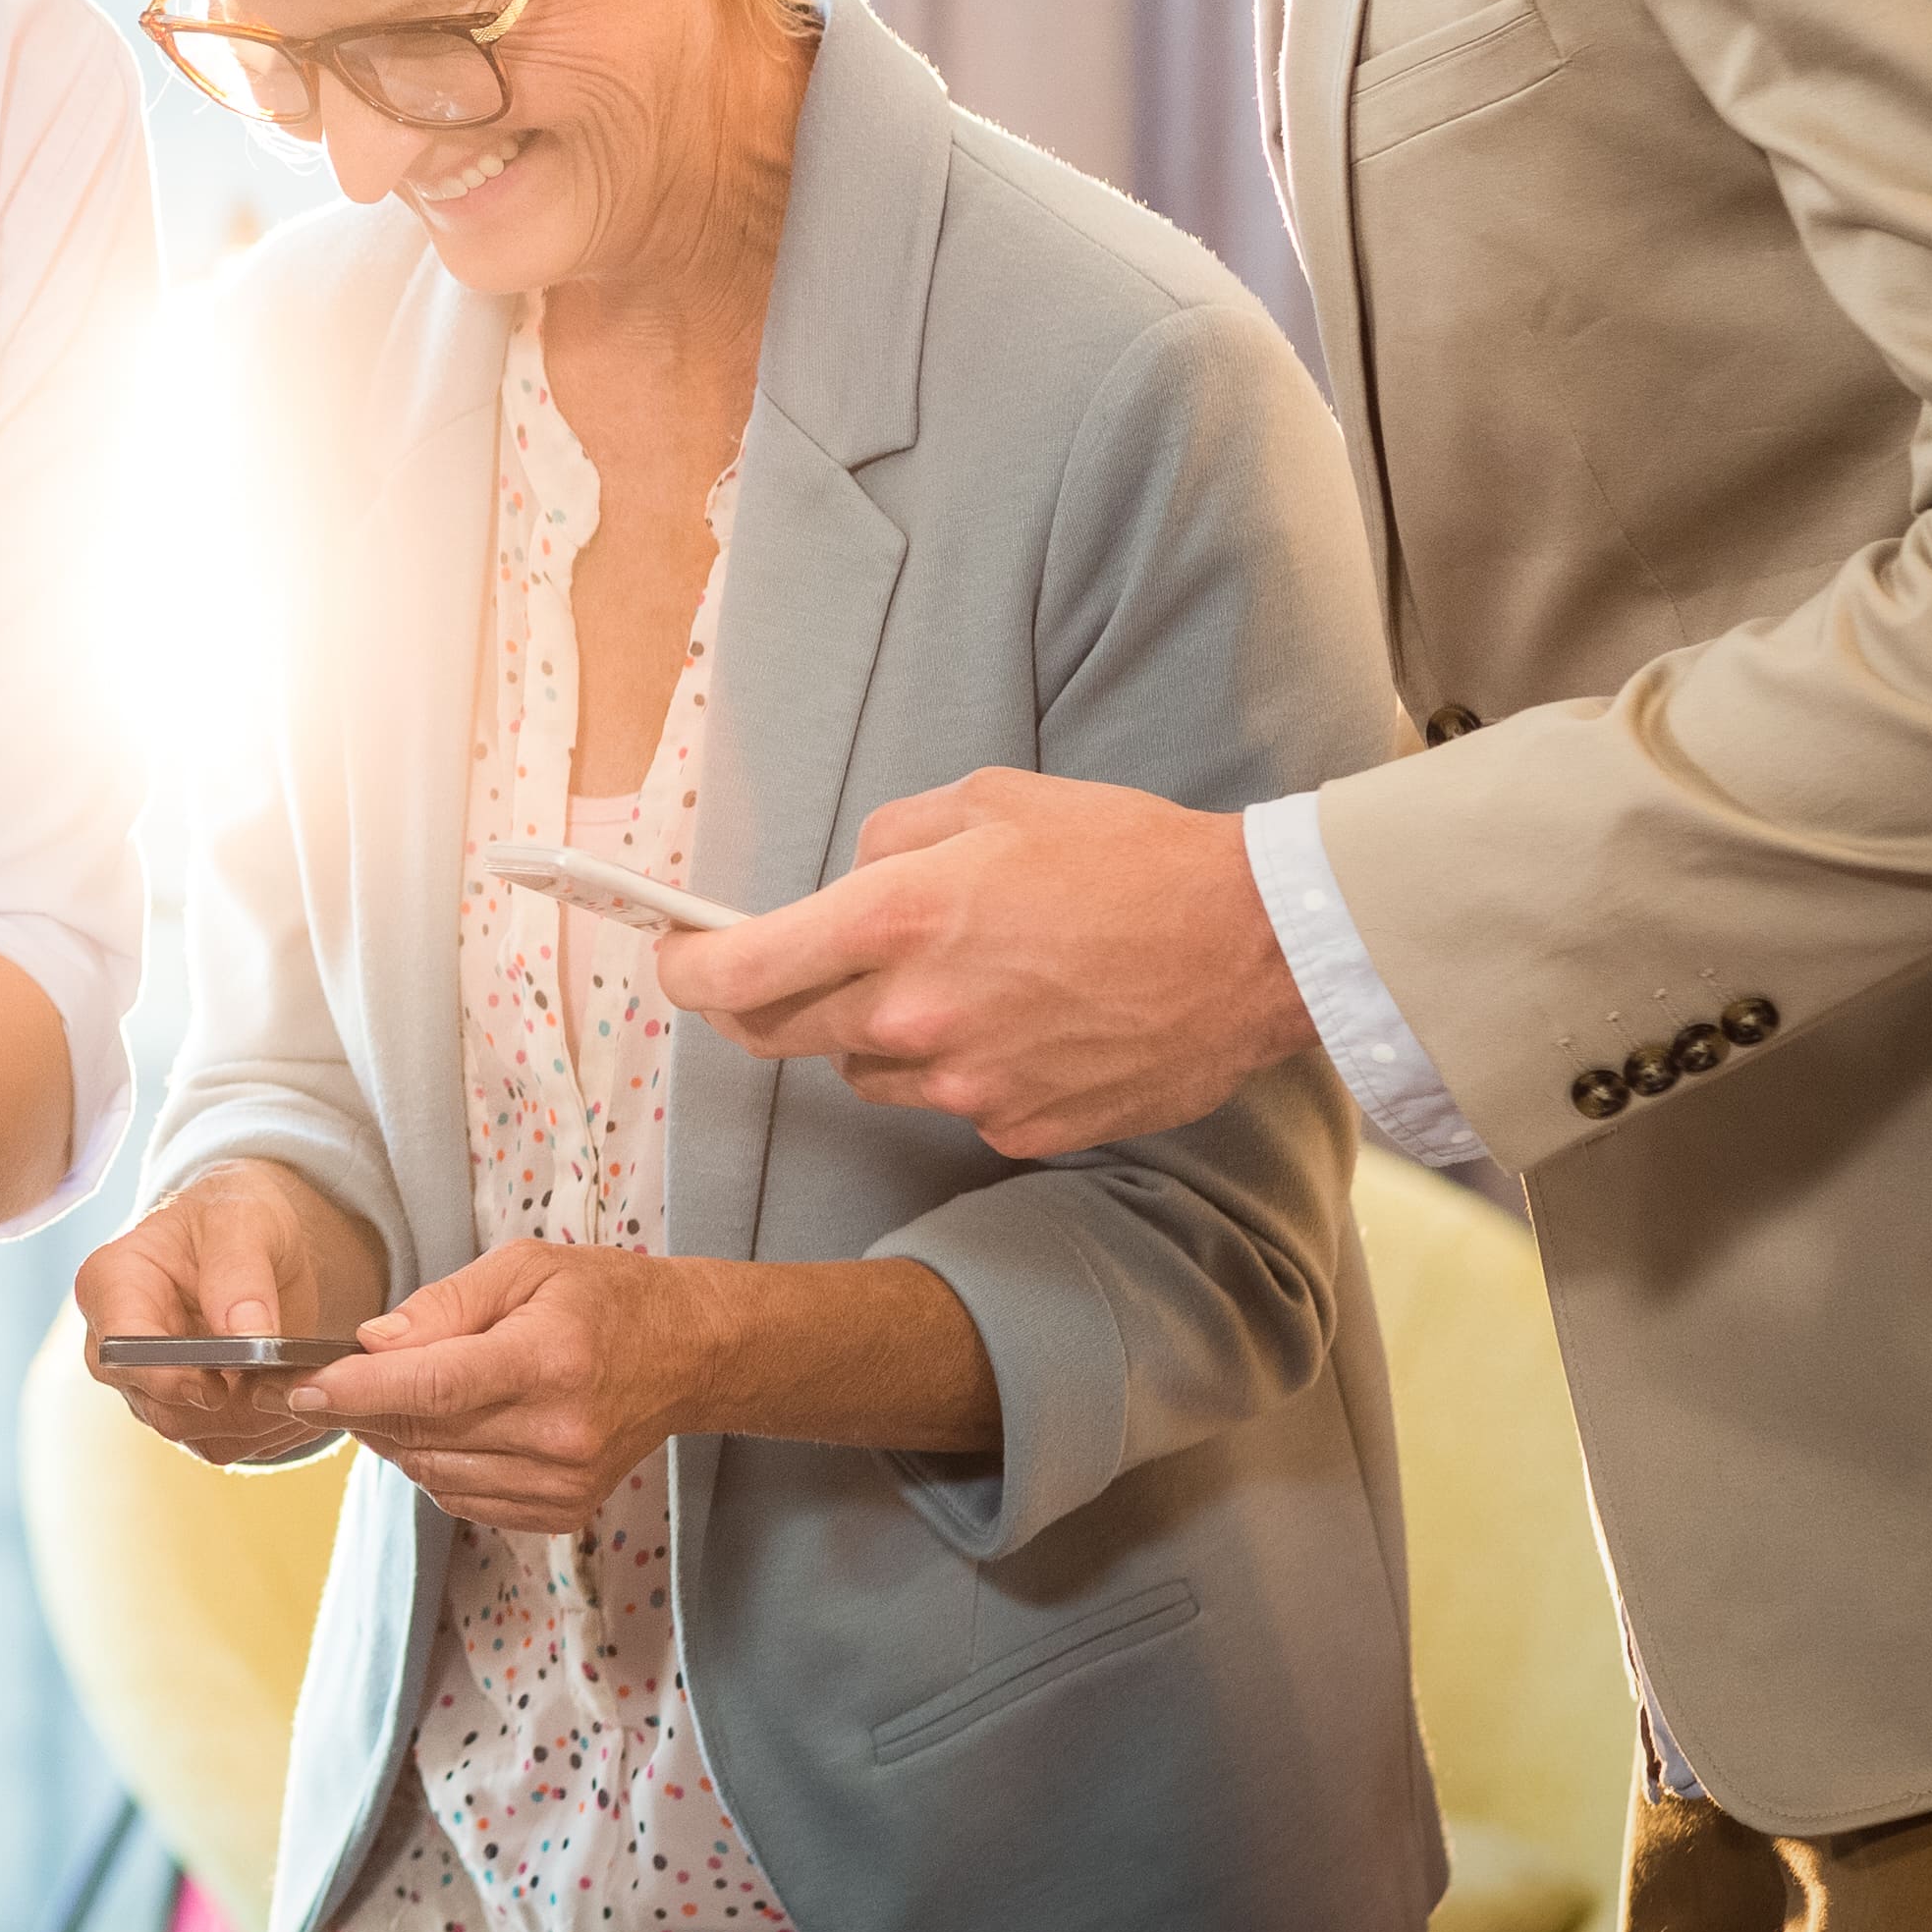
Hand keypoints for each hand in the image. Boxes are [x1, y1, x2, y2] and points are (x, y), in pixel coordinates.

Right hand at [70, 1159, 385, 1464]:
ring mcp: (147, 1383)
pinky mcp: (183, 1411)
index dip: (164, 1377)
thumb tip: (246, 1338)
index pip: (119, 1349)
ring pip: (189, 1432)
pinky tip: (294, 1397)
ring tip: (301, 1383)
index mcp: (111, 1282)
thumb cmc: (236, 1217)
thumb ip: (240, 1273)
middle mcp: (116, 1342)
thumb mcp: (244, 1221)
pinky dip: (264, 1431)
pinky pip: (220, 1443)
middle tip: (284, 1385)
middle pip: (154, 1403)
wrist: (255, 1242)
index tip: (218, 1386)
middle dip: (225, 1406)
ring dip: (252, 1420)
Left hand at [294, 1240, 725, 1533]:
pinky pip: (466, 1501)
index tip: (304, 1385)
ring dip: (397, 1440)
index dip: (357, 1390)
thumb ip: (441, 1306)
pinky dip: (437, 1468)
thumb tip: (370, 1344)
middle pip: (425, 1434)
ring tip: (393, 1397)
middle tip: (334, 1380)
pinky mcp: (564, 1511)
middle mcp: (557, 1434)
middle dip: (365, 1410)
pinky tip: (445, 1429)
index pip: (430, 1387)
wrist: (687, 1353)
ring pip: (436, 1476)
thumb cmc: (603, 1297)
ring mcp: (563, 1483)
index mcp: (547, 1362)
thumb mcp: (523, 1267)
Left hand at [656, 768, 1309, 1158]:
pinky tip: (1025, 1023)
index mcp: (894, 919)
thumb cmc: (1129, 857)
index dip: (686, 973)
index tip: (677, 962)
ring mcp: (965, 1084)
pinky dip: (963, 1070)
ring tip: (958, 982)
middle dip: (762, 1004)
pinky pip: (951, 1103)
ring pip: (865, 1072)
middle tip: (780, 972)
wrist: (1254, 944)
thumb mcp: (993, 802)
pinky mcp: (1019, 1129)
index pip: (738, 972)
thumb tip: (846, 879)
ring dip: (875, 1036)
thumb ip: (893, 839)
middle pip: (780, 1035)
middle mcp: (914, 1014)